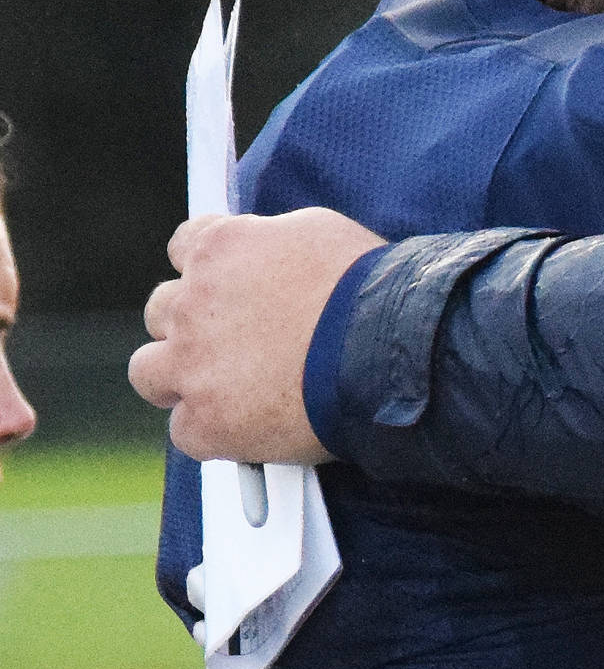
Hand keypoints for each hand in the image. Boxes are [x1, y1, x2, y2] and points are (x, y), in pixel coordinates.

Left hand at [129, 207, 381, 461]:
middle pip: (161, 312)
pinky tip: (254, 429)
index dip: (212, 274)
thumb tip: (267, 254)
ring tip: (231, 393)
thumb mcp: (318, 234)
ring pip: (149, 372)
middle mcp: (191, 303)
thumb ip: (272, 241)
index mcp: (218, 248)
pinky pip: (186, 432)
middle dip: (193, 328)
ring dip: (182, 380)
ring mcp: (192, 364)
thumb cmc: (370, 290)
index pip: (183, 248)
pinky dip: (216, 434)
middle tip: (238, 347)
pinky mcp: (206, 421)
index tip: (233, 291)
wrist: (389, 351)